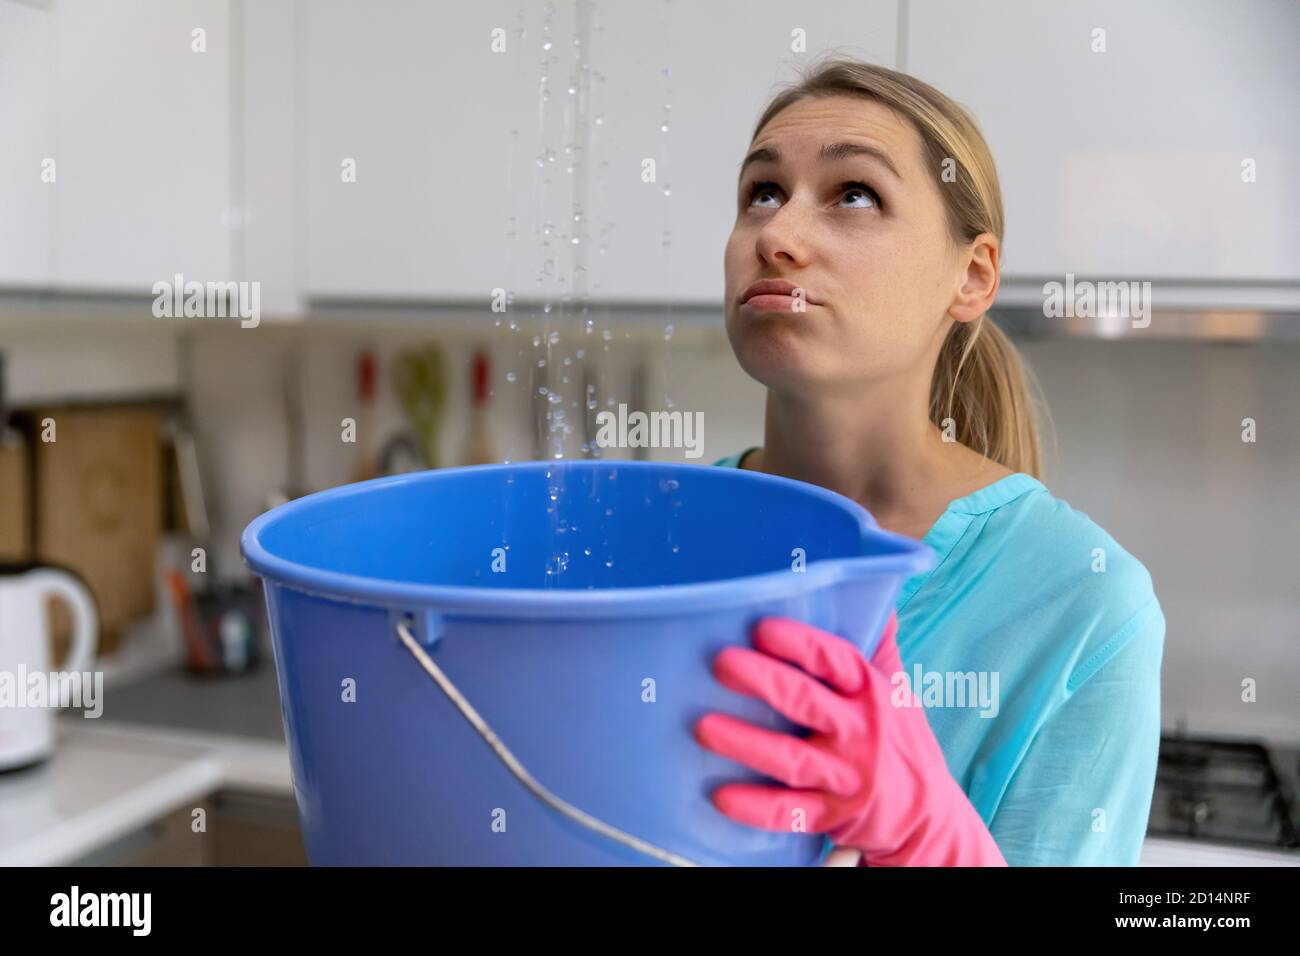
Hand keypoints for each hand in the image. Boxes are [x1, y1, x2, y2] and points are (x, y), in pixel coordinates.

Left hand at [693, 611, 1006, 865]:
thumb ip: (875, 641)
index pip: (835, 659)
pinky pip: (791, 813)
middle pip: (807, 702)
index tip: (761, 629)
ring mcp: (846, 775)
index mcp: (869, 690)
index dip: (800, 644)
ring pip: (792, 759)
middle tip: (720, 663)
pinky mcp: (832, 816)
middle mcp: (860, 730)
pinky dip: (756, 807)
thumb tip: (869, 576)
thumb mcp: (896, 686)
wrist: (928, 814)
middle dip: (764, 682)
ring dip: (747, 743)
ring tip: (703, 727)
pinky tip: (720, 797)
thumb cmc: (899, 737)